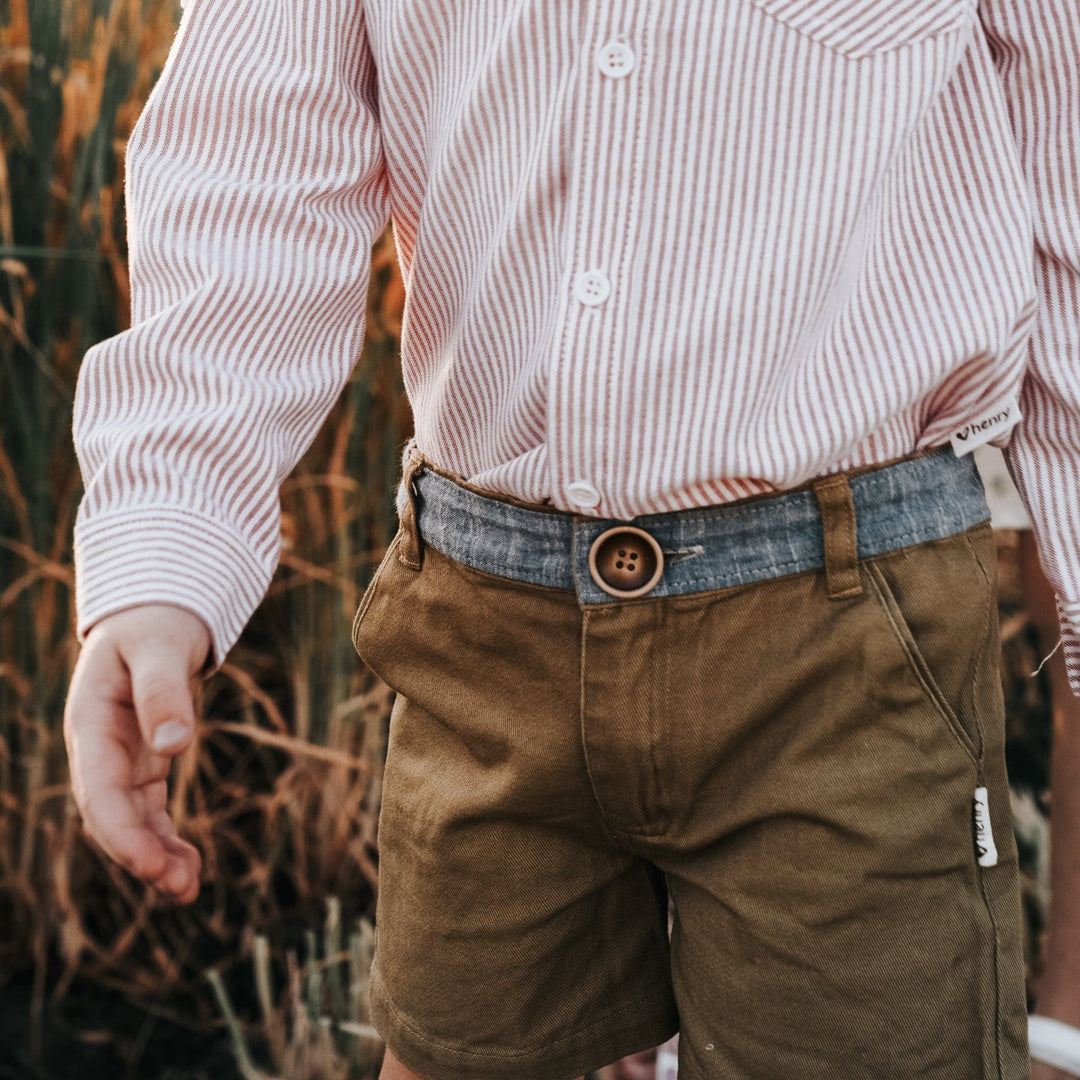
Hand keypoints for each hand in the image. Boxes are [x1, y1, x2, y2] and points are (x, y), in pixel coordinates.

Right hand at [64, 604, 212, 902]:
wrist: (158, 608)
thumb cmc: (156, 622)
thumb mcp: (161, 648)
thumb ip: (164, 693)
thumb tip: (174, 747)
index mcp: (90, 722)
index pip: (98, 791)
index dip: (121, 833)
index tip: (150, 866)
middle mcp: (98, 748)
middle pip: (110, 815)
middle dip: (140, 855)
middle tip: (181, 886)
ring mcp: (119, 757)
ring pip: (130, 819)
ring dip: (155, 855)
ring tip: (189, 888)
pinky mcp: (143, 760)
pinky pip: (149, 809)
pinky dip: (165, 838)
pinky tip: (189, 865)